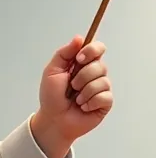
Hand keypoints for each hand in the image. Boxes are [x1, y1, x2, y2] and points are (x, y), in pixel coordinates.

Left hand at [30, 35, 113, 157]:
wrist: (52, 120)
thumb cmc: (51, 97)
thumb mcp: (52, 71)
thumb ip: (64, 53)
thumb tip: (79, 38)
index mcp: (83, 64)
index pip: (98, 48)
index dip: (92, 51)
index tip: (79, 59)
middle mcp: (95, 74)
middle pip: (100, 65)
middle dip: (82, 77)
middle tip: (71, 86)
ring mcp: (101, 88)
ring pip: (102, 82)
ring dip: (84, 92)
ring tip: (76, 100)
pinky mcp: (105, 103)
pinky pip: (104, 97)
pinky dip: (90, 103)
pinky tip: (83, 107)